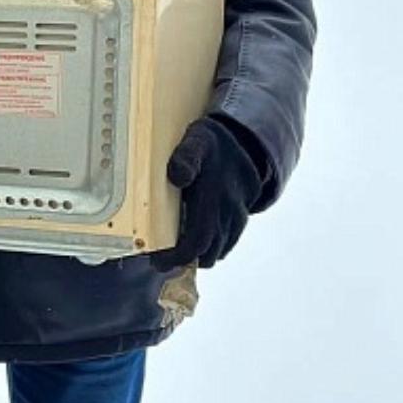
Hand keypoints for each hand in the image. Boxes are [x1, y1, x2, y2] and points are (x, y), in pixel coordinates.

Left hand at [152, 117, 264, 270]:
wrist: (246, 145)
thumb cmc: (213, 144)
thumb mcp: (197, 141)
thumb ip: (186, 156)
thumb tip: (177, 176)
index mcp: (214, 197)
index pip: (198, 239)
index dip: (178, 256)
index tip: (157, 261)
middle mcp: (228, 213)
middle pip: (206, 253)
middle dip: (182, 261)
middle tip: (159, 258)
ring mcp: (236, 219)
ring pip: (216, 251)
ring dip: (195, 255)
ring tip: (172, 249)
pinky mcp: (240, 221)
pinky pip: (224, 244)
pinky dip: (208, 248)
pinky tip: (190, 239)